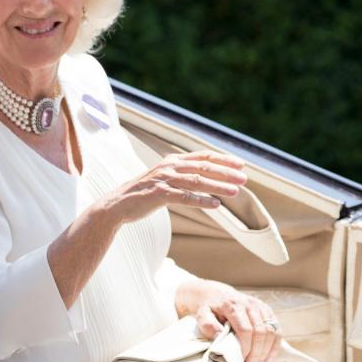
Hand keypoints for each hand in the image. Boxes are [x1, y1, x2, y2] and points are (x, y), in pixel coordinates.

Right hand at [105, 150, 246, 223]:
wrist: (117, 204)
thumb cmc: (142, 193)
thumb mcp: (162, 177)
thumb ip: (181, 175)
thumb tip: (204, 177)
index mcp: (171, 160)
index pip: (202, 156)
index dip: (222, 159)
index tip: (240, 164)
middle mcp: (169, 167)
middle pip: (203, 167)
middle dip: (226, 172)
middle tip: (244, 178)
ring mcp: (163, 180)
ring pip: (197, 181)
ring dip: (218, 186)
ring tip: (236, 192)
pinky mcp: (159, 194)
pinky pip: (185, 198)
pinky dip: (202, 201)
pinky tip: (216, 205)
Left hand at [177, 279, 282, 361]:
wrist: (214, 293)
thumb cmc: (208, 307)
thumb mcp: (201, 315)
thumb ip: (208, 326)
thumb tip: (220, 338)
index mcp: (232, 305)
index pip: (245, 330)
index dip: (246, 348)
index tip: (241, 360)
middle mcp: (249, 303)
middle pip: (260, 332)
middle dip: (257, 352)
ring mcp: (259, 305)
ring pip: (271, 330)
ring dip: (267, 350)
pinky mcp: (266, 309)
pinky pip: (276, 328)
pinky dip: (275, 344)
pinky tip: (269, 356)